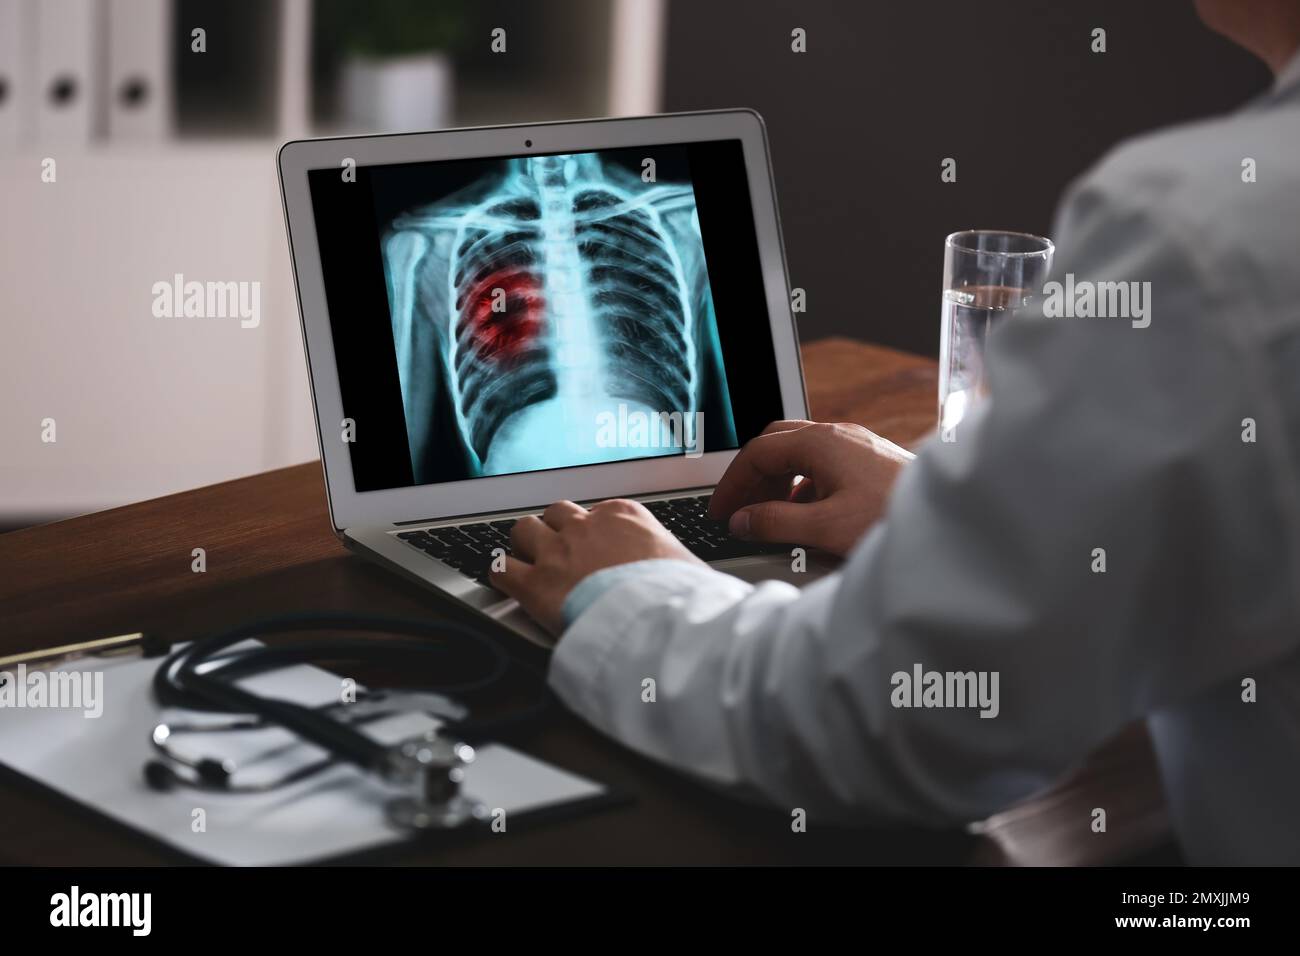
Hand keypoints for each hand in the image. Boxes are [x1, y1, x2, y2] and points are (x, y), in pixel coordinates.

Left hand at [489, 499, 702, 634]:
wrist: (657, 620)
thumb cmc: (681, 597)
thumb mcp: (689, 569)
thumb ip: (678, 567)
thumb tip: (697, 582)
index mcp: (624, 516)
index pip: (596, 512)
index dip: (591, 531)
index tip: (594, 548)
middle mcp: (586, 527)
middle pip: (556, 513)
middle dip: (555, 530)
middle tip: (558, 552)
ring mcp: (557, 553)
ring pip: (524, 530)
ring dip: (525, 546)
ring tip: (528, 562)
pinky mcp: (534, 585)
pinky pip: (500, 568)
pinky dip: (500, 575)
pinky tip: (505, 583)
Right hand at [707, 420, 913, 555]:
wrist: (948, 521)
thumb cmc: (892, 518)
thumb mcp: (824, 527)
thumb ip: (775, 523)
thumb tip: (742, 521)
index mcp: (821, 443)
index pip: (758, 453)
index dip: (733, 483)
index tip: (721, 511)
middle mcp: (838, 436)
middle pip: (777, 445)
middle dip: (753, 477)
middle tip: (737, 508)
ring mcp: (856, 446)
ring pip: (800, 455)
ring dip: (777, 483)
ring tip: (767, 516)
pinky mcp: (870, 462)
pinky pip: (823, 466)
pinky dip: (802, 487)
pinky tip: (805, 515)